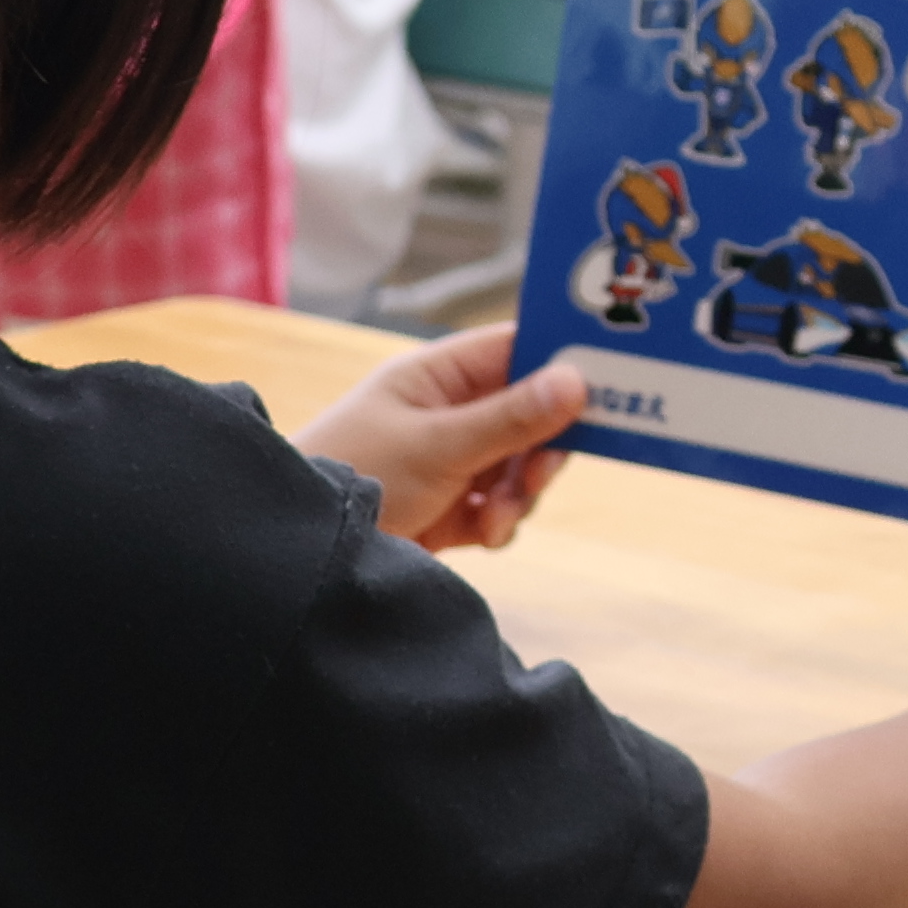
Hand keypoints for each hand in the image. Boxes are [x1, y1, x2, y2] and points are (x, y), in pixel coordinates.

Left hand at [300, 324, 589, 551]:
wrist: (302, 556)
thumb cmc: (354, 473)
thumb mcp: (438, 446)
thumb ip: (510, 417)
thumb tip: (579, 379)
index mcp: (438, 376)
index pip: (516, 351)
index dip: (560, 366)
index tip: (605, 390)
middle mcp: (447, 412)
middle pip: (530, 414)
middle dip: (541, 448)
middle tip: (539, 474)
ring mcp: (450, 461)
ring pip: (520, 466)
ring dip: (520, 494)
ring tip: (497, 517)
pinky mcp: (448, 509)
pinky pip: (501, 507)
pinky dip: (500, 523)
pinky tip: (481, 536)